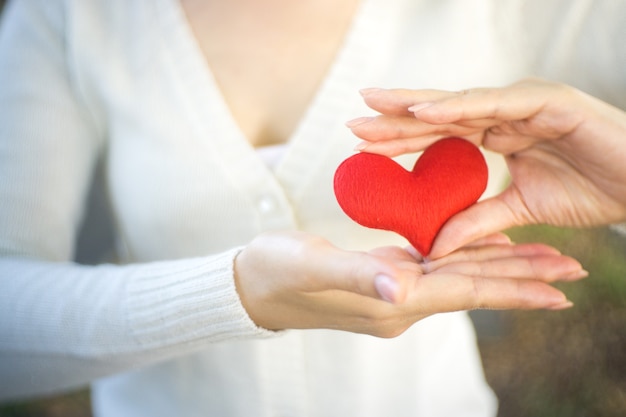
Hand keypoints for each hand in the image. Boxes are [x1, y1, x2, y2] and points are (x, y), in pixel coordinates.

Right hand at [234, 231, 585, 337]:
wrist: (253, 285)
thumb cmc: (276, 273)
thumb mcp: (313, 267)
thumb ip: (359, 276)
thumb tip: (404, 286)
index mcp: (392, 299)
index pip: (465, 292)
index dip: (513, 288)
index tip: (560, 288)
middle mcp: (401, 299)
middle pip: (474, 287)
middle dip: (524, 279)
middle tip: (573, 271)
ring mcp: (395, 288)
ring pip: (461, 276)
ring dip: (504, 268)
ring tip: (546, 261)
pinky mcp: (387, 274)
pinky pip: (439, 266)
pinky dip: (469, 257)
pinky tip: (486, 247)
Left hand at [347, 78, 625, 256]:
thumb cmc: (592, 190)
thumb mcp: (522, 209)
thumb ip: (478, 222)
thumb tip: (433, 245)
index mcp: (497, 134)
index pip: (438, 135)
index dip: (401, 138)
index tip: (362, 145)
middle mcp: (503, 114)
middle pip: (438, 115)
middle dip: (395, 119)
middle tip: (353, 122)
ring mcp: (523, 104)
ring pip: (458, 103)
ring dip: (415, 106)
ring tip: (374, 106)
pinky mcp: (546, 101)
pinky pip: (494, 104)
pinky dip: (458, 107)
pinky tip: (423, 110)